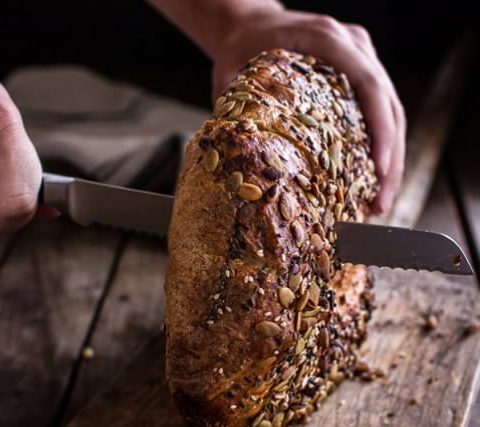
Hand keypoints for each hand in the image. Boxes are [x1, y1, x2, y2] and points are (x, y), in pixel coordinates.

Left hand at [211, 9, 405, 213]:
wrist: (251, 25)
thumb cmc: (241, 47)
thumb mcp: (232, 74)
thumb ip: (233, 109)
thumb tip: (232, 157)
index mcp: (328, 39)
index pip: (368, 84)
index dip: (380, 129)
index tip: (379, 168)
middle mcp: (353, 46)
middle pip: (389, 105)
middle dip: (391, 159)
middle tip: (380, 204)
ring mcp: (361, 58)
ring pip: (391, 112)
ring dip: (390, 159)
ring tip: (378, 202)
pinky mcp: (359, 74)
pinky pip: (379, 113)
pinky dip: (379, 148)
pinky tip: (370, 180)